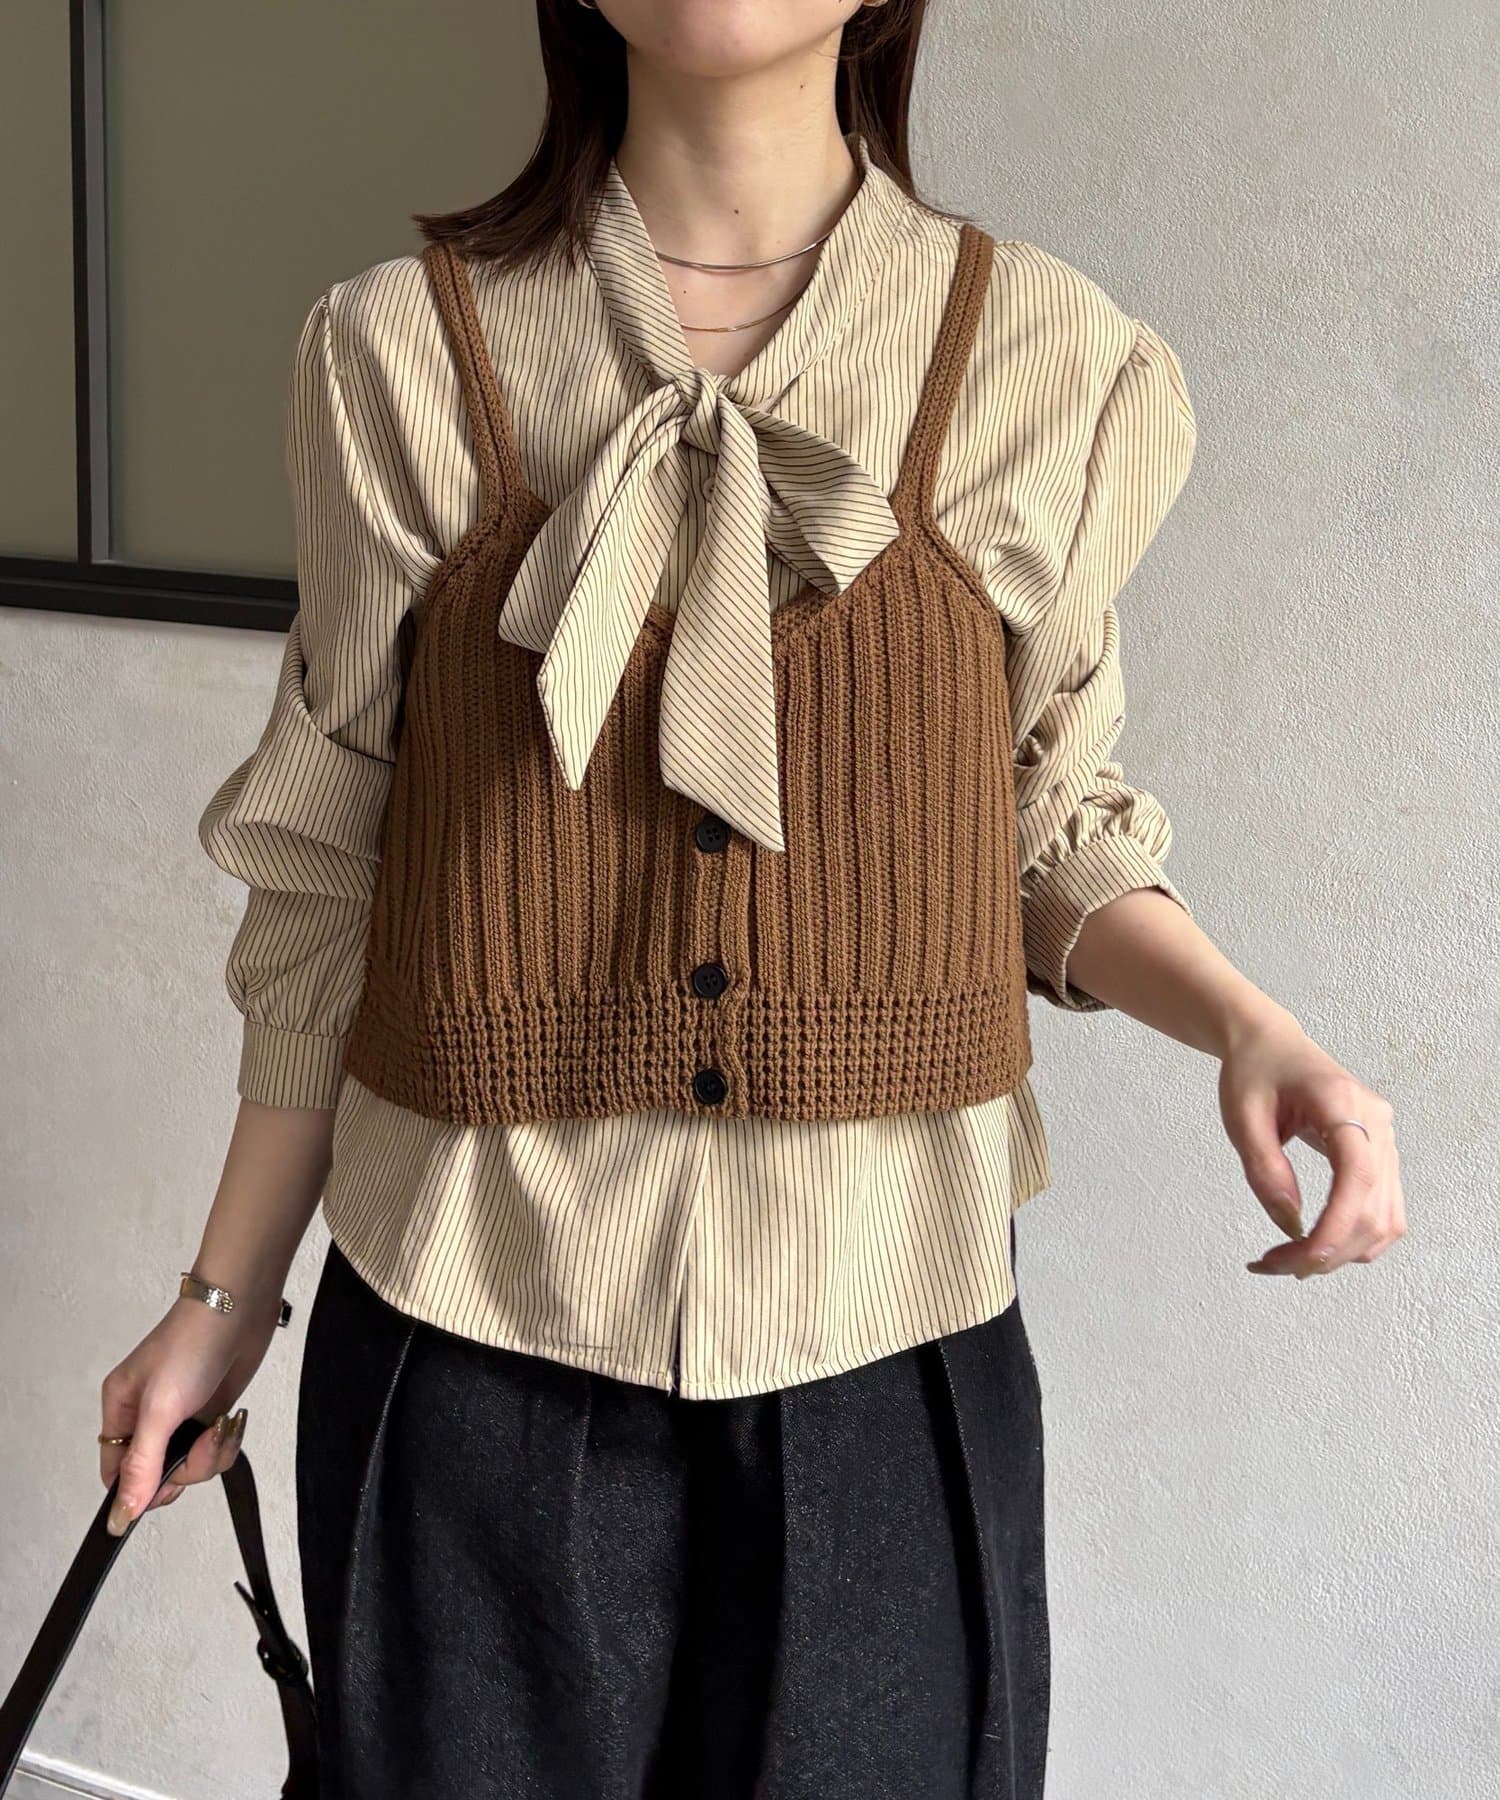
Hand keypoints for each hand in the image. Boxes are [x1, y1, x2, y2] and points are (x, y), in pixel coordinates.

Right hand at [99, 1287, 282, 1534]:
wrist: (241, 1308)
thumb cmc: (192, 1343)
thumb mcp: (160, 1410)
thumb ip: (142, 1465)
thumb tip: (121, 1514)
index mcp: (120, 1409)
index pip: (116, 1472)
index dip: (138, 1489)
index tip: (165, 1487)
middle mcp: (147, 1415)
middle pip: (157, 1475)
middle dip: (185, 1468)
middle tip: (200, 1442)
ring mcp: (182, 1415)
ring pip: (190, 1465)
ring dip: (211, 1454)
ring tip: (220, 1426)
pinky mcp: (210, 1413)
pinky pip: (214, 1450)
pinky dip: (227, 1442)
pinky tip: (232, 1420)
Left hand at [1217, 1014, 1405, 1277]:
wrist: (1270, 1043)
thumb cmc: (1253, 1073)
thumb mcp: (1241, 1118)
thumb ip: (1265, 1169)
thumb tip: (1292, 1226)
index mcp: (1342, 1102)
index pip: (1357, 1175)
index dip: (1337, 1224)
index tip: (1303, 1257)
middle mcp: (1377, 1121)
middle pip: (1376, 1207)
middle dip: (1330, 1249)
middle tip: (1274, 1264)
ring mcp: (1387, 1138)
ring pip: (1386, 1218)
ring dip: (1343, 1252)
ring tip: (1289, 1260)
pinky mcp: (1382, 1155)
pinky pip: (1383, 1211)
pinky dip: (1353, 1238)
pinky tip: (1314, 1244)